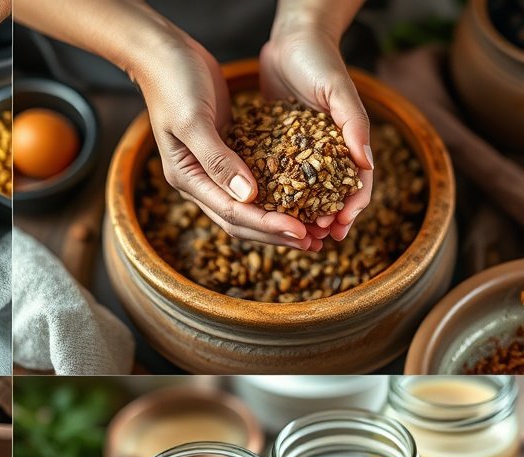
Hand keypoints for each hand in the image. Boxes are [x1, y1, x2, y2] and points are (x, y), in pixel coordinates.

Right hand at [136, 28, 321, 251]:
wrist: (163, 55)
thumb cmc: (173, 83)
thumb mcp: (194, 120)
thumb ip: (218, 160)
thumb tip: (248, 197)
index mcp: (187, 178)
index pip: (231, 213)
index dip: (266, 225)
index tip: (300, 231)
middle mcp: (199, 181)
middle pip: (240, 220)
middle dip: (276, 233)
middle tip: (314, 240)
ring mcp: (212, 169)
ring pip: (248, 206)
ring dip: (278, 219)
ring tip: (312, 228)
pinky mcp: (227, 152)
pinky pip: (254, 181)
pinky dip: (276, 191)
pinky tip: (300, 194)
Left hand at [260, 26, 372, 241]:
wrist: (291, 40)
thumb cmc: (320, 61)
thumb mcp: (338, 91)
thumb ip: (354, 125)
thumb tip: (366, 165)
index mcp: (347, 143)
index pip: (356, 183)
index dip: (351, 207)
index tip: (340, 226)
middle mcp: (324, 152)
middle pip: (328, 196)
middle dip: (324, 220)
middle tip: (316, 241)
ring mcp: (299, 152)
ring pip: (301, 194)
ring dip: (299, 216)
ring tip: (293, 236)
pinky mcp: (274, 147)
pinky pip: (275, 178)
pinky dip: (274, 198)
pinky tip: (263, 213)